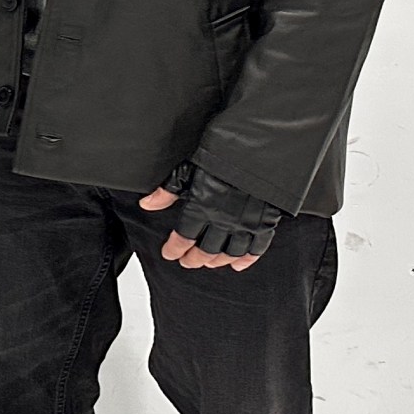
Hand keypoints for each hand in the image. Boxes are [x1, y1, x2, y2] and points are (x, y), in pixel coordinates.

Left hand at [142, 163, 281, 270]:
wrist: (260, 148)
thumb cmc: (223, 155)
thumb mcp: (189, 168)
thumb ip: (168, 190)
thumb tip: (147, 204)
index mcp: (201, 207)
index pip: (184, 237)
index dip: (175, 249)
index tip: (169, 254)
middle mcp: (223, 219)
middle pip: (206, 250)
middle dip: (194, 259)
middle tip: (188, 262)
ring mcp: (245, 223)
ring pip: (229, 252)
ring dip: (217, 261)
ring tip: (209, 263)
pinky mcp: (265, 222)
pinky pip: (257, 248)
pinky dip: (247, 259)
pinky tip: (238, 264)